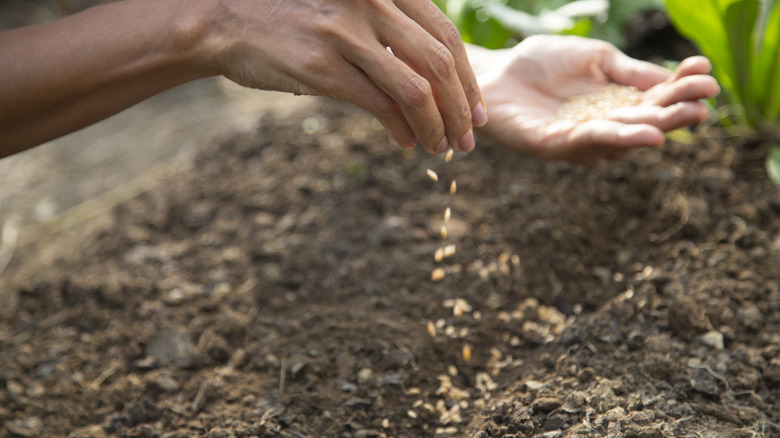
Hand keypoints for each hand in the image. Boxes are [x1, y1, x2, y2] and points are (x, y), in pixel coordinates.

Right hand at [211, 0, 486, 152]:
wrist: (226, 19)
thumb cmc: (293, 16)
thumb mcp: (349, 7)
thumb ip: (390, 29)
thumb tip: (434, 78)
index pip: (445, 33)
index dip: (468, 77)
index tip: (476, 108)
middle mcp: (370, 2)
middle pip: (438, 61)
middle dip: (461, 106)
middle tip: (469, 136)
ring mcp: (345, 34)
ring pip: (415, 89)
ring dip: (437, 125)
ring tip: (443, 147)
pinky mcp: (322, 68)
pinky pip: (380, 106)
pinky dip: (403, 130)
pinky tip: (409, 144)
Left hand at [468, 35, 719, 165]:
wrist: (495, 71)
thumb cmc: (543, 62)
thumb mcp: (596, 59)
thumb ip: (629, 71)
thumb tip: (672, 77)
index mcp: (618, 103)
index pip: (657, 98)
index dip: (682, 87)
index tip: (706, 72)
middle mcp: (604, 126)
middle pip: (645, 123)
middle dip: (675, 113)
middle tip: (703, 104)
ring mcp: (579, 140)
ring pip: (619, 138)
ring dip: (649, 129)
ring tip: (677, 121)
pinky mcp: (551, 146)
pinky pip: (585, 143)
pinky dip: (614, 137)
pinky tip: (641, 133)